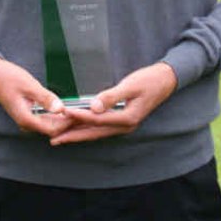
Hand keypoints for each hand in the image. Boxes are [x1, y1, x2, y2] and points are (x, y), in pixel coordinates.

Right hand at [0, 56, 73, 137]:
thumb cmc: (9, 77)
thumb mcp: (30, 85)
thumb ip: (45, 98)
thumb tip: (61, 109)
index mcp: (26, 119)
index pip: (53, 129)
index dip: (68, 123)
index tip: (81, 114)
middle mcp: (26, 123)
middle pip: (52, 129)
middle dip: (68, 123)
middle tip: (85, 113)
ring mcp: (26, 119)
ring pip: (49, 125)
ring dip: (63, 120)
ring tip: (79, 111)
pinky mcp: (28, 113)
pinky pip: (45, 118)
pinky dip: (56, 115)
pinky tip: (67, 108)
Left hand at [48, 62, 177, 145]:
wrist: (166, 80)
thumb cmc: (149, 80)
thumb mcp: (130, 86)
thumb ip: (111, 97)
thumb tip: (93, 107)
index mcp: (127, 119)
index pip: (97, 120)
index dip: (79, 117)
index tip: (63, 114)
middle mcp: (125, 126)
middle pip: (94, 133)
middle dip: (73, 136)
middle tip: (54, 140)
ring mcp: (124, 125)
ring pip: (97, 133)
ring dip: (78, 135)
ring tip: (60, 137)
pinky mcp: (122, 120)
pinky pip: (101, 128)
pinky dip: (87, 129)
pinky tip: (77, 128)